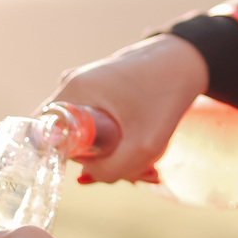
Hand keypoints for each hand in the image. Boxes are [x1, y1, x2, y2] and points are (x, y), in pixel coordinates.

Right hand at [47, 34, 209, 184]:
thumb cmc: (166, 95)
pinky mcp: (105, 91)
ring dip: (119, 156)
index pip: (48, 138)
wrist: (189, 60)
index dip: (71, 162)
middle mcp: (76, 86)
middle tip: (140, 174)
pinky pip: (102, 126)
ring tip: (152, 167)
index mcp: (74, 91)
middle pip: (73, 140)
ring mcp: (90, 87)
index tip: (101, 171)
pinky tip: (148, 153)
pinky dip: (123, 142)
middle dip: (104, 163)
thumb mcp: (143, 144)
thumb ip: (112, 169)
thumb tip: (90, 177)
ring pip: (91, 137)